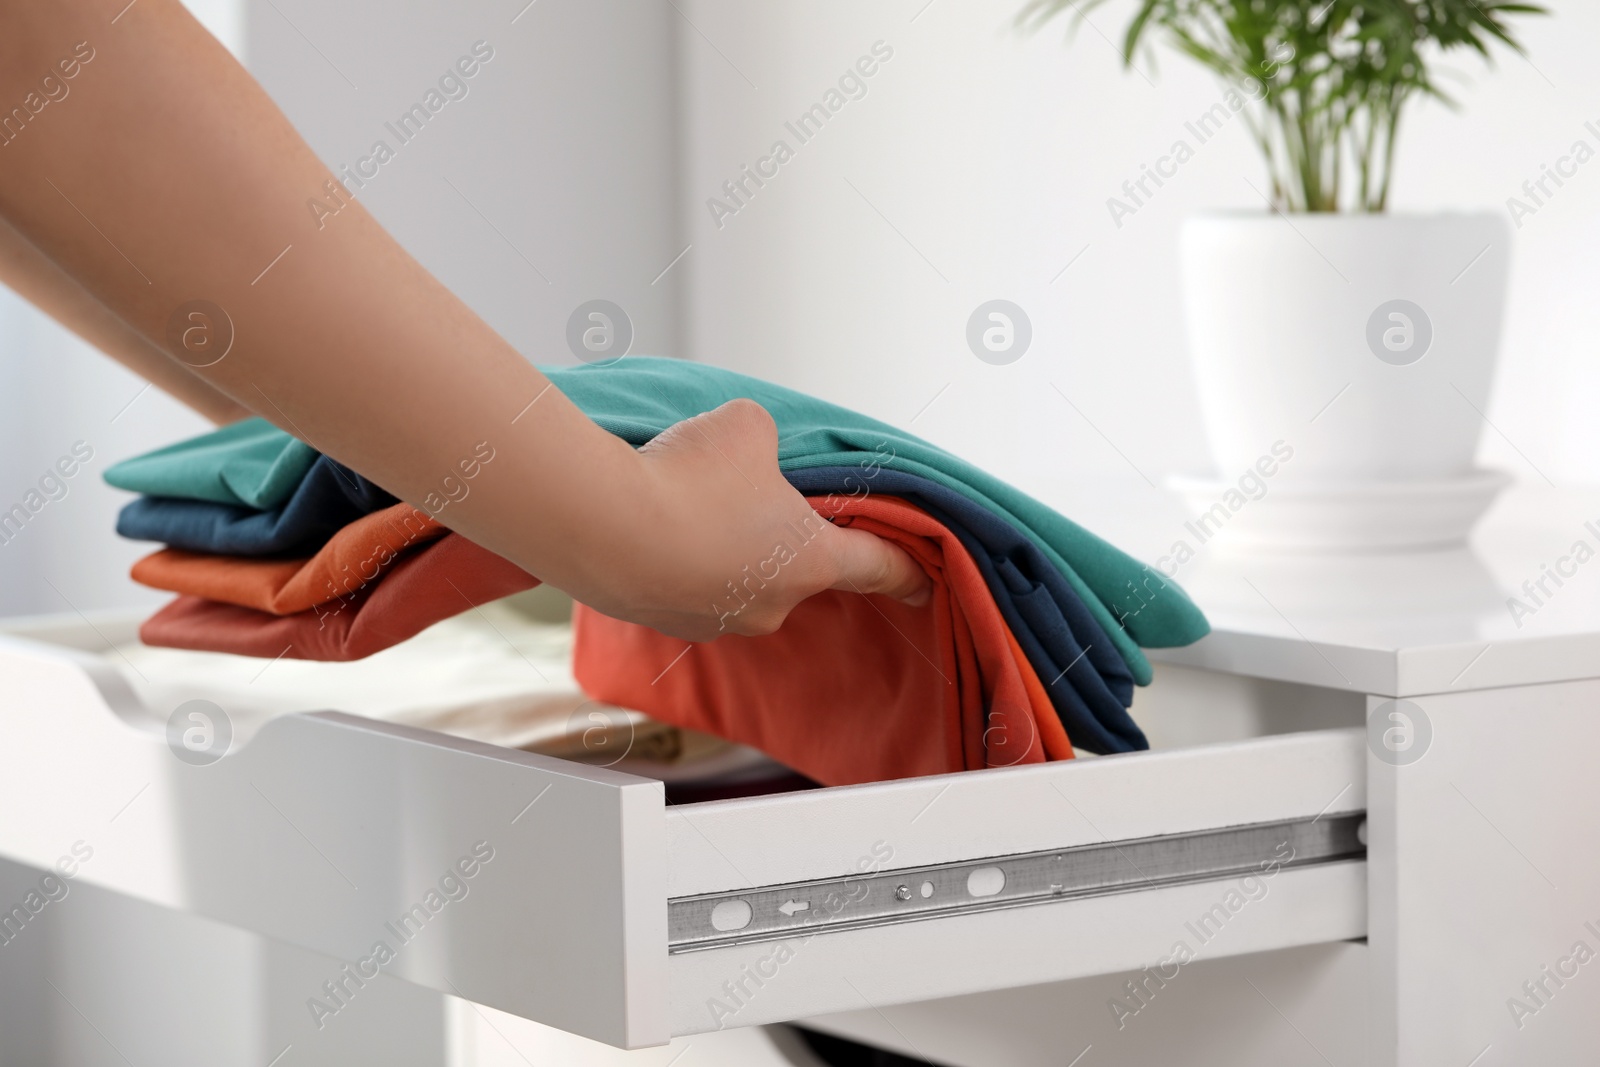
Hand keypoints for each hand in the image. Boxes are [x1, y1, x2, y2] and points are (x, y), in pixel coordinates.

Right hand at [588, 399, 930, 640]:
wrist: (598, 524)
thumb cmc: (688, 476)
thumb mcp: (747, 425)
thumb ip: (768, 440)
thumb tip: (750, 453)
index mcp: (810, 562)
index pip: (876, 567)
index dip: (905, 570)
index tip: (925, 583)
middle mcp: (770, 606)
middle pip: (791, 565)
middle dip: (772, 531)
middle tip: (736, 490)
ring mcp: (713, 623)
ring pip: (731, 575)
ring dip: (717, 545)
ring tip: (677, 501)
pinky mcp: (662, 624)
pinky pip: (682, 584)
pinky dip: (673, 557)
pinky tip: (646, 523)